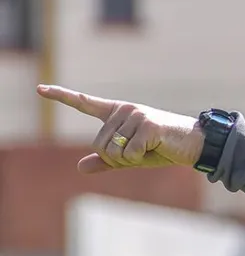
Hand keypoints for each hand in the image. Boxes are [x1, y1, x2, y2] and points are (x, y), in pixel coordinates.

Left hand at [36, 85, 205, 173]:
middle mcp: (124, 110)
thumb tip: (80, 167)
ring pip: (113, 151)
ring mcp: (136, 115)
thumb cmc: (162, 148)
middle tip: (141, 152)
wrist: (193, 145)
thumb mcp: (131, 157)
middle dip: (118, 159)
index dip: (61, 96)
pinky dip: (141, 159)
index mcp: (118, 114)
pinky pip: (129, 153)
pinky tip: (156, 148)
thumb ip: (107, 161)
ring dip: (129, 160)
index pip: (85, 103)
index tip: (39, 89)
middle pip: (100, 145)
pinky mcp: (147, 124)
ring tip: (150, 148)